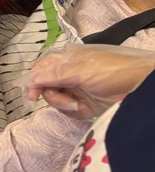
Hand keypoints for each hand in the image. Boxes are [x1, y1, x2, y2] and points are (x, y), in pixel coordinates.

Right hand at [26, 45, 154, 118]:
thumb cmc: (111, 71)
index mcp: (66, 59)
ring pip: (57, 100)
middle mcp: (69, 74)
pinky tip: (84, 109)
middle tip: (63, 99)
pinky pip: (70, 111)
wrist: (141, 86)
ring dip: (63, 104)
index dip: (34, 82)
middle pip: (46, 87)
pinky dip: (74, 112)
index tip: (32, 97)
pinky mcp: (87, 105)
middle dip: (52, 95)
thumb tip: (29, 80)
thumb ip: (53, 74)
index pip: (41, 69)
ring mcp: (78, 90)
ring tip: (77, 105)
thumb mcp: (80, 69)